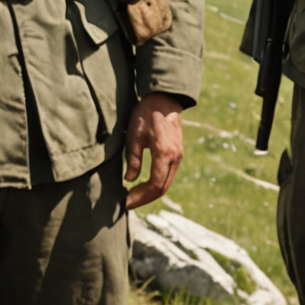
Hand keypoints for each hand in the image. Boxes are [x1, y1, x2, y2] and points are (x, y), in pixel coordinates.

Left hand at [123, 93, 185, 209]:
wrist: (164, 100)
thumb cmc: (146, 116)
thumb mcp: (134, 136)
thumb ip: (133, 160)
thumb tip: (129, 180)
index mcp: (164, 154)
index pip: (155, 184)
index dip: (140, 197)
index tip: (126, 202)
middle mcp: (175, 158)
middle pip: (162, 188)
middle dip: (145, 198)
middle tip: (128, 203)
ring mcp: (178, 156)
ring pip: (166, 183)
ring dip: (150, 192)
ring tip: (133, 196)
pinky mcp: (177, 154)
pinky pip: (168, 175)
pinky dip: (156, 184)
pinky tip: (143, 185)